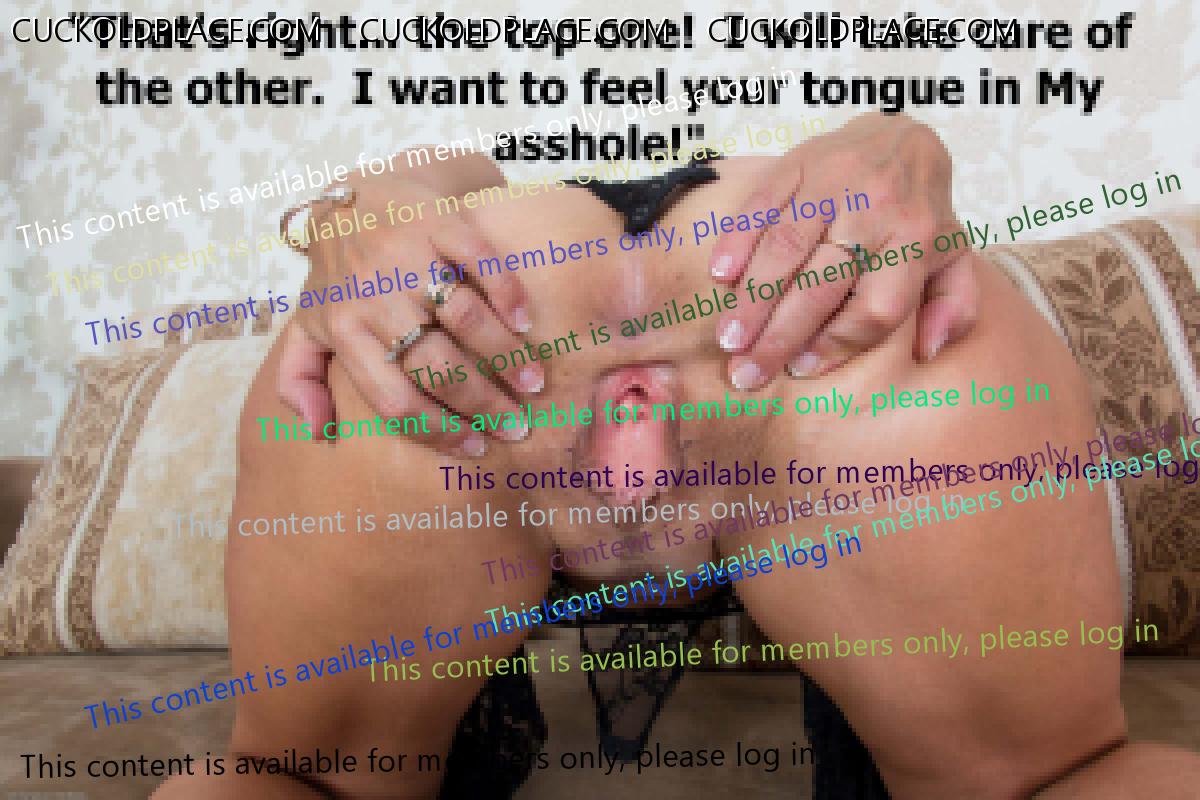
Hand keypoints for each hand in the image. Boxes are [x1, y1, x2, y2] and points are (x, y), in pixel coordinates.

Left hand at [277, 152, 540, 456]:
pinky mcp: (439, 222)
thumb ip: (301, 382)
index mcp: (346, 331)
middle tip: (515, 424)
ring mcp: (409, 257)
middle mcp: (376, 297)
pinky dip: (507, 292)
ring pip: (465, 317)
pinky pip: (480, 259)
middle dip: (483, 403)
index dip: (438, 430)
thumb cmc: (337, 277)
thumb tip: (320, 432)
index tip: (474, 446)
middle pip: (438, 366)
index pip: (394, 399)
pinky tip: (525, 322)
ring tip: (532, 383)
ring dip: (505, 356)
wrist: (351, 198)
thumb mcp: (306, 328)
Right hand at [709, 113, 978, 388]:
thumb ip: (954, 307)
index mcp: (914, 241)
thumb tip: (927, 352)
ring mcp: (832, 185)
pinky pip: (762, 205)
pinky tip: (720, 277)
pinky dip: (737, 241)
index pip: (875, 307)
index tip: (802, 369)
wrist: (902, 135)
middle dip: (779, 336)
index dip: (836, 343)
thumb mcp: (953, 257)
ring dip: (752, 299)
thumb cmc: (921, 214)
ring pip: (785, 249)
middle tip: (747, 374)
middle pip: (821, 286)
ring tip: (729, 340)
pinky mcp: (797, 165)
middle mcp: (873, 212)